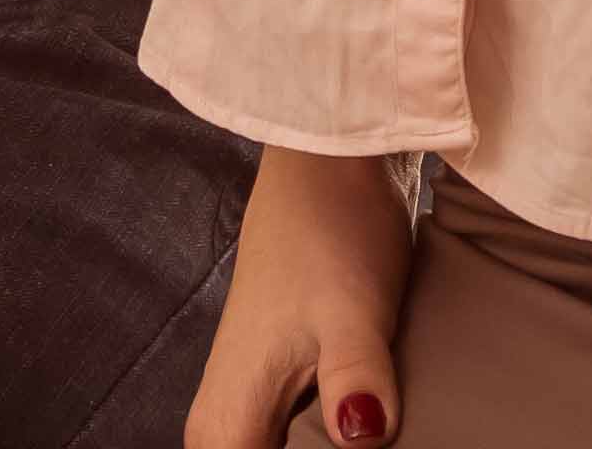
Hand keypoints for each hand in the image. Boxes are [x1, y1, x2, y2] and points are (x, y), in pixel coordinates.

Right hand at [185, 146, 418, 448]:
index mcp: (226, 425)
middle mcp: (224, 427)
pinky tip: (366, 434)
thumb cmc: (333, 233)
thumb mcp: (352, 309)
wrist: (330, 169)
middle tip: (367, 428)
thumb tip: (363, 433)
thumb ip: (355, 377)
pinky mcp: (280, 392)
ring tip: (366, 424)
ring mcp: (249, 410)